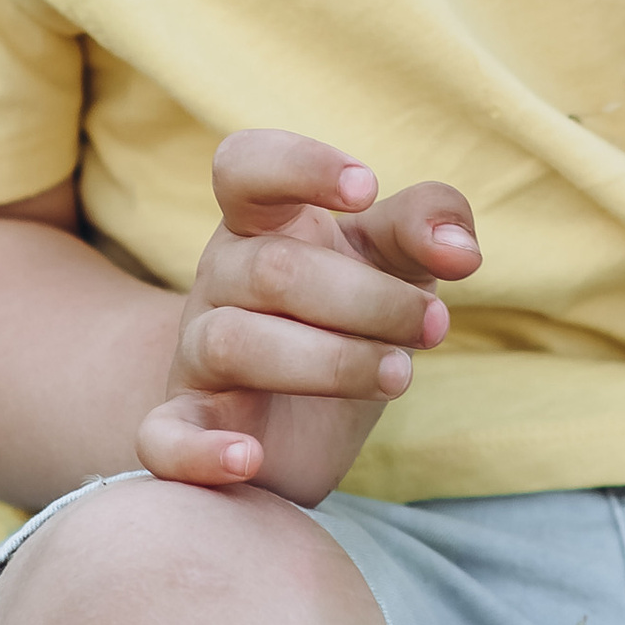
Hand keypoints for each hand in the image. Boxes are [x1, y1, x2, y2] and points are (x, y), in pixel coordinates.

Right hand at [140, 131, 478, 505]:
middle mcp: (219, 281)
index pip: (245, 166)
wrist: (297, 421)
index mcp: (260, 224)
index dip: (300, 165)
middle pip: (273, 269)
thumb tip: (461, 251)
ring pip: (233, 343)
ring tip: (399, 375)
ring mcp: (194, 355)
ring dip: (330, 362)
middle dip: (369, 298)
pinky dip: (198, 451)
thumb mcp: (394, 260)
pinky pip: (163, 437)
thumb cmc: (348, 319)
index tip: (368, 189)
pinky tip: (247, 459)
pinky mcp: (185, 430)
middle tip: (435, 325)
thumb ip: (428, 226)